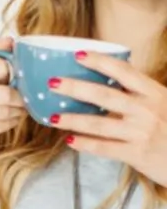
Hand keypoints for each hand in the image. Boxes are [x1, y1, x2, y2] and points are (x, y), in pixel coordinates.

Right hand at [0, 36, 26, 155]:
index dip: (13, 72)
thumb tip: (9, 40)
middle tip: (27, 99)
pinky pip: (0, 126)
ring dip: (18, 112)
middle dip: (20, 98)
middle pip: (4, 94)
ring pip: (4, 112)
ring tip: (20, 109)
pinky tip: (11, 119)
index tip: (18, 78)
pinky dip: (10, 123)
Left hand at [47, 51, 166, 185]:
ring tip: (52, 117)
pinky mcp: (138, 154)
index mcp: (155, 93)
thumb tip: (108, 77)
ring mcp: (141, 133)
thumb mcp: (163, 103)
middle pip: (105, 96)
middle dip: (76, 88)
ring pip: (99, 124)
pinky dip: (86, 144)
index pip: (125, 72)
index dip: (100, 62)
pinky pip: (105, 148)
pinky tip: (70, 140)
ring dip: (73, 120)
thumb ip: (140, 93)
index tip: (78, 54)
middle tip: (52, 83)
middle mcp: (147, 111)